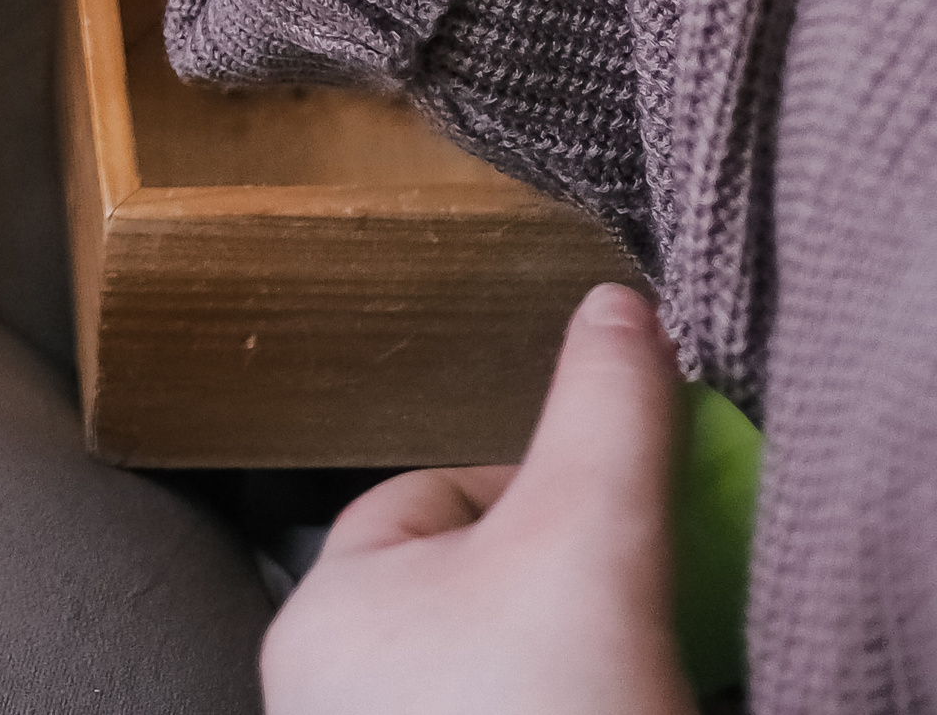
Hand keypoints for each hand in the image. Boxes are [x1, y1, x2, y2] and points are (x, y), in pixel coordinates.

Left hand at [263, 284, 692, 713]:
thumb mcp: (585, 546)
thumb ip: (602, 419)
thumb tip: (621, 307)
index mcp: (324, 611)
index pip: (442, 498)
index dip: (548, 498)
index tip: (631, 526)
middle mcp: (342, 690)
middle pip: (486, 592)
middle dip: (572, 592)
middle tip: (651, 610)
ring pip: (512, 667)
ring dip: (581, 661)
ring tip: (656, 675)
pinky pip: (522, 711)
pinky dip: (573, 703)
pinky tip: (646, 702)